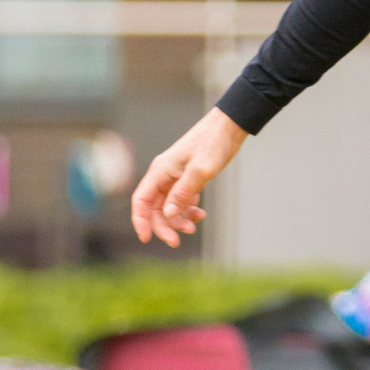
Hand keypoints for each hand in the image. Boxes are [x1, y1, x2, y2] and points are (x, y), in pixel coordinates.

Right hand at [130, 109, 247, 246]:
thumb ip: (183, 192)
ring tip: (195, 226)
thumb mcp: (200, 170)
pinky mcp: (187, 179)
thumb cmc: (213, 143)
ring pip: (168, 207)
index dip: (140, 221)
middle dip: (164, 226)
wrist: (228, 127)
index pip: (141, 200)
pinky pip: (181, 201)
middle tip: (177, 241)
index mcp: (160, 171)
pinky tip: (201, 214)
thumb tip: (167, 213)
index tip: (146, 239)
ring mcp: (175, 178)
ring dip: (178, 220)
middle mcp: (164, 175)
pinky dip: (188, 211)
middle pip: (154, 208)